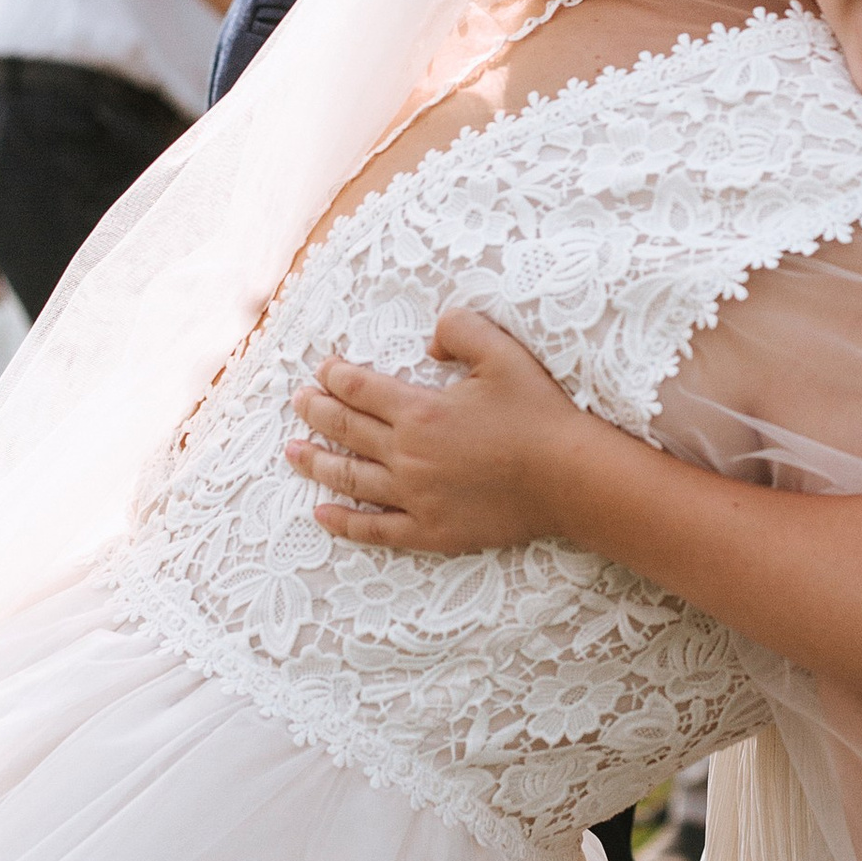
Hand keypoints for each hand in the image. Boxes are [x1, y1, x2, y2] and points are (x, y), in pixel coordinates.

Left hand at [286, 309, 579, 553]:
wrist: (569, 478)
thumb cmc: (538, 413)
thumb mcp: (502, 352)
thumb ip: (459, 329)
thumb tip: (427, 340)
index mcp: (419, 410)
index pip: (359, 388)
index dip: (335, 375)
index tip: (321, 370)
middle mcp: (407, 455)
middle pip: (345, 429)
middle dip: (316, 411)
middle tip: (298, 402)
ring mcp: (414, 497)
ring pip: (349, 478)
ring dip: (316, 462)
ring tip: (292, 452)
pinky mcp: (430, 531)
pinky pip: (374, 530)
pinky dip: (344, 522)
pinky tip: (322, 514)